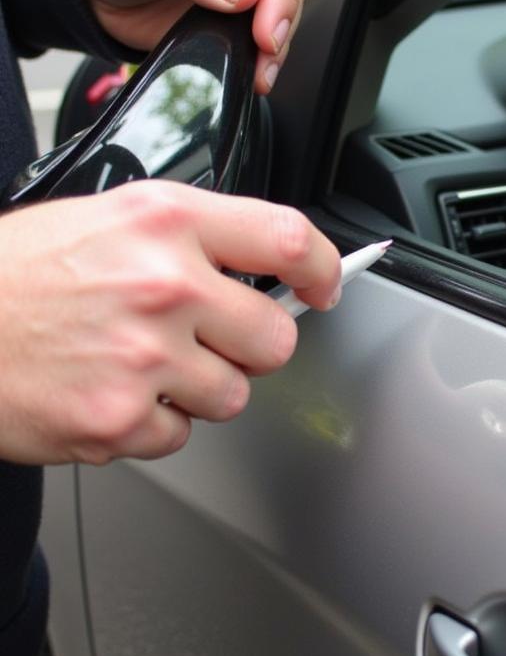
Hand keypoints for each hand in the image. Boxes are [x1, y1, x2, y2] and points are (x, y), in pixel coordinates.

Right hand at [0, 181, 339, 465]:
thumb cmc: (17, 273)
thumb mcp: (111, 220)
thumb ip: (194, 239)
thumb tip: (267, 268)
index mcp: (165, 222)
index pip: (289, 238)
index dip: (325, 267)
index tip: (326, 286)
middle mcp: (164, 285)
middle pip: (277, 338)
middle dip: (250, 345)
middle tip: (203, 337)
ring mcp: (144, 357)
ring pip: (233, 395)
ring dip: (198, 389)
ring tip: (139, 363)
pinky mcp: (119, 419)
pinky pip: (180, 436)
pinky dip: (151, 423)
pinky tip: (110, 391)